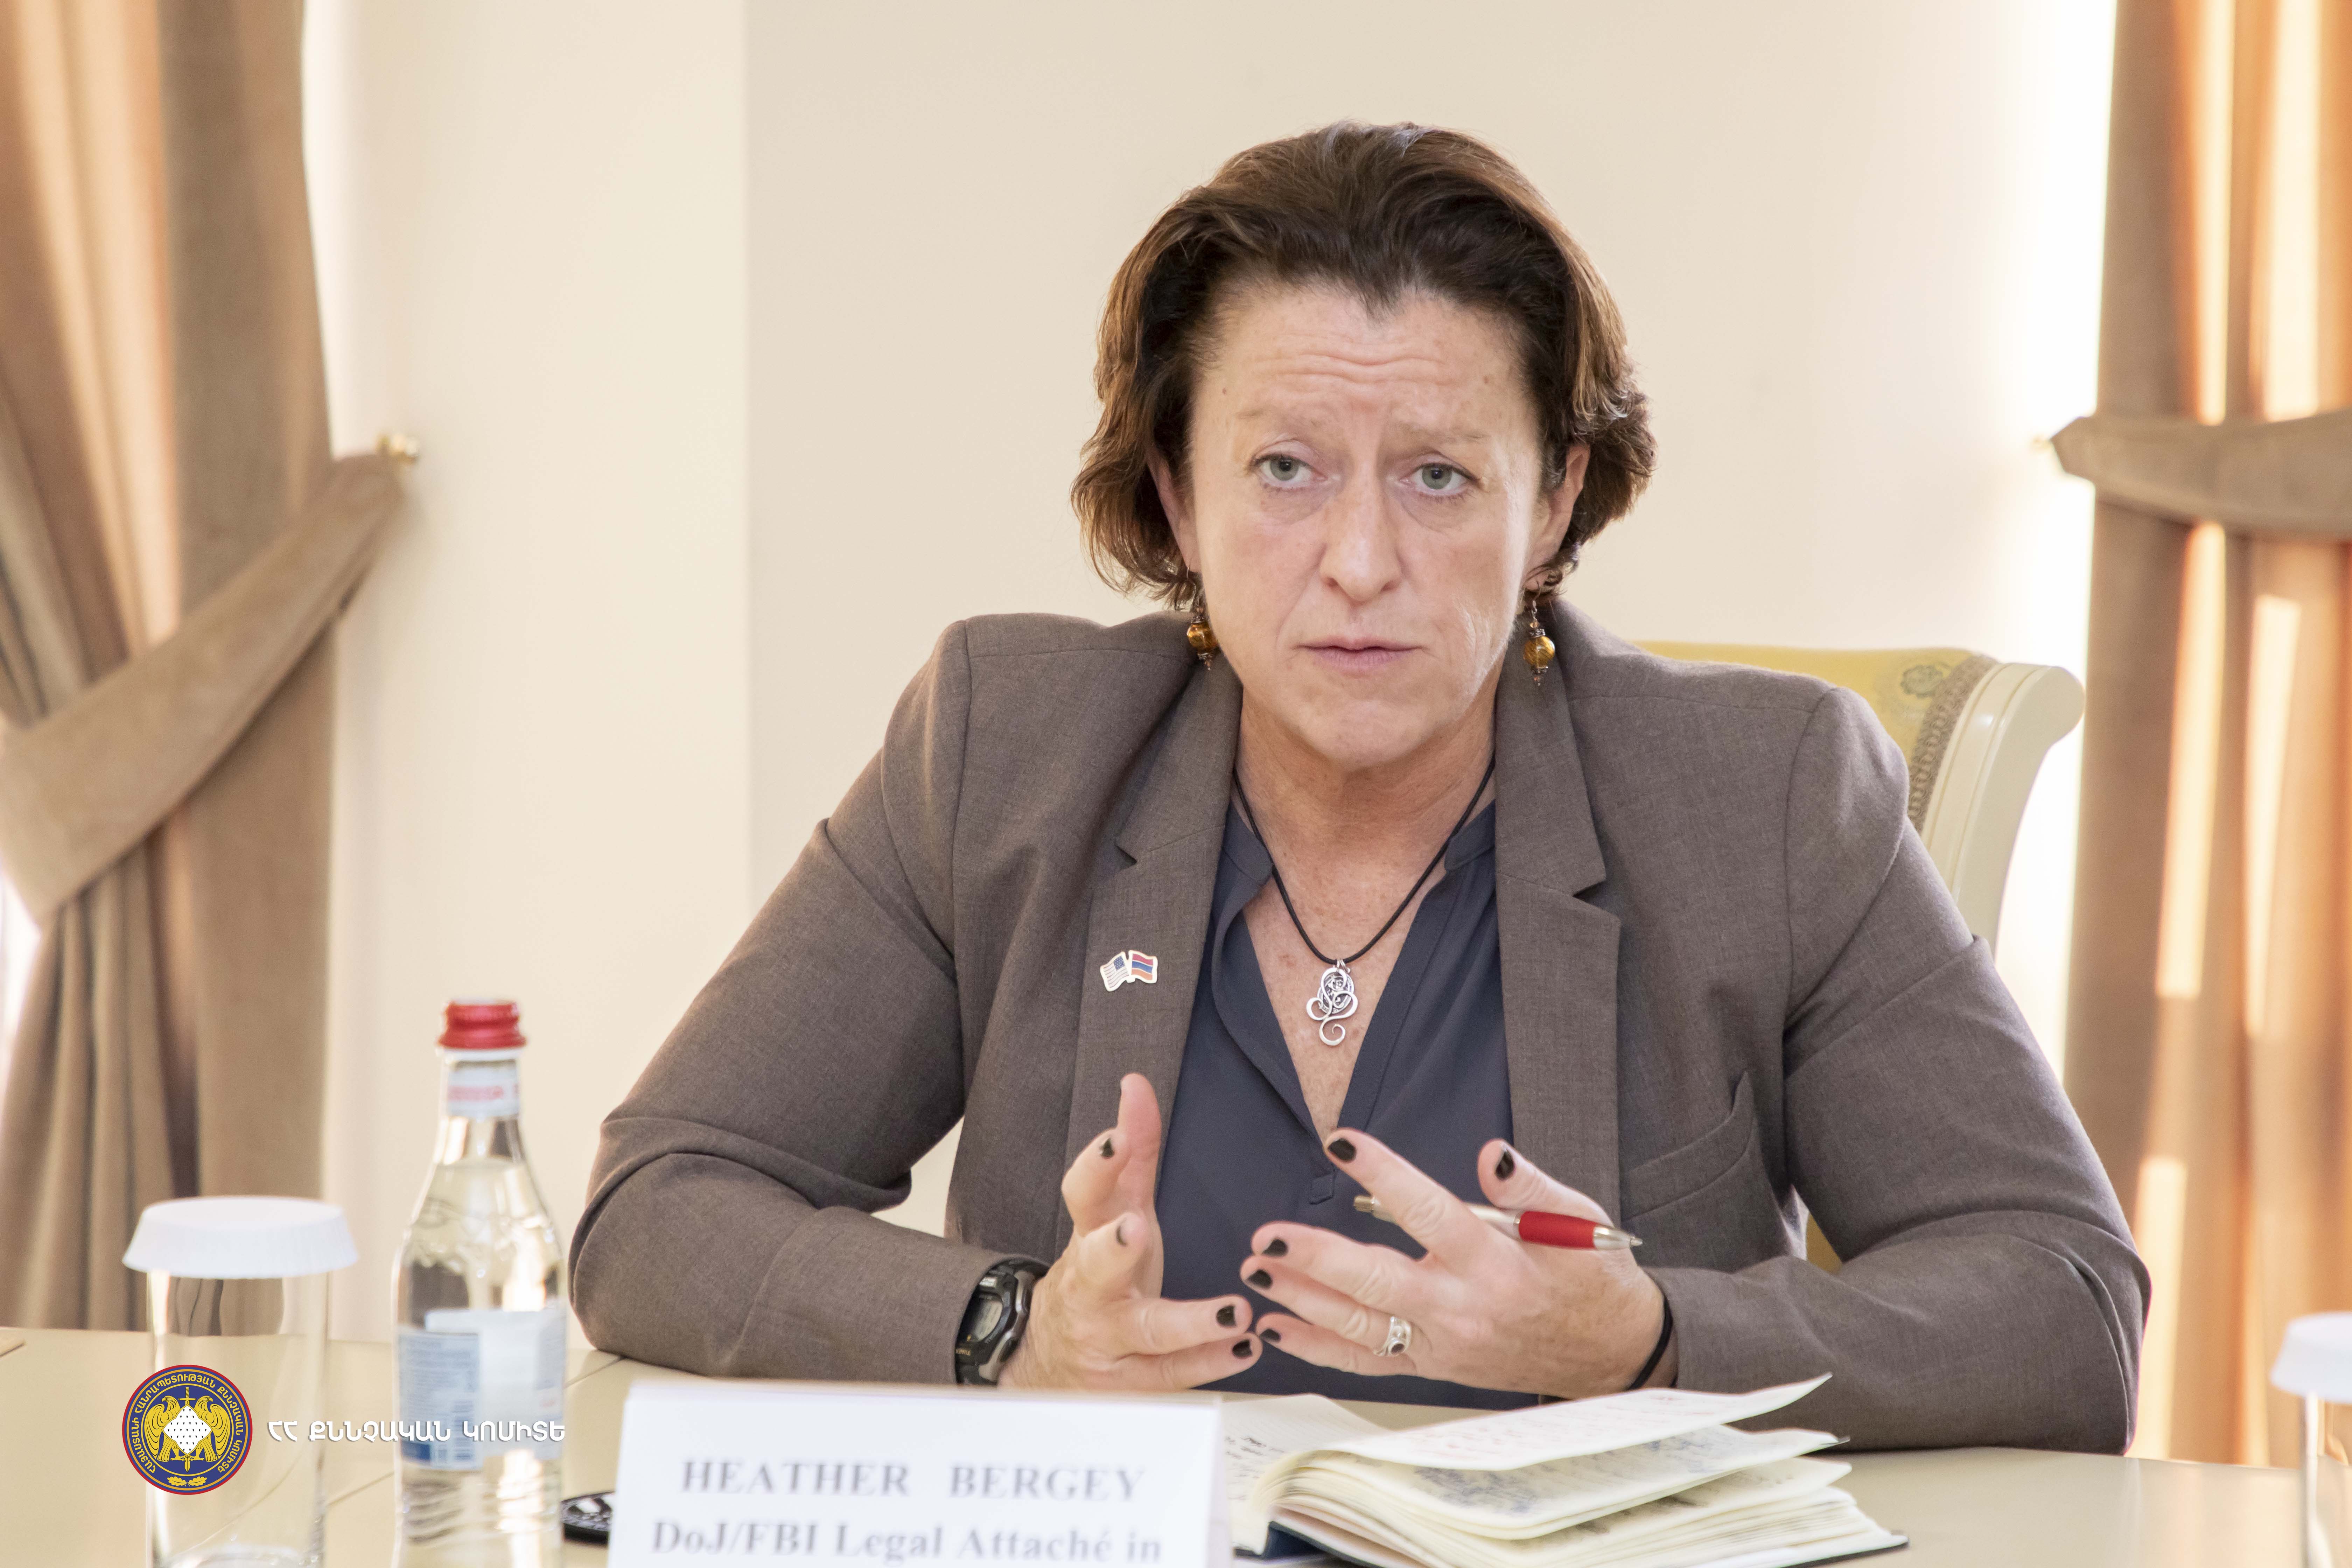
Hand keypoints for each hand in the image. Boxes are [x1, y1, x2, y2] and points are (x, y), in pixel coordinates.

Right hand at [998, 1073, 1260, 1389]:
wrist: (1051, 1362)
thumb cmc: (1098, 1273)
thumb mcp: (1114, 1210)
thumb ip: (1130, 1151)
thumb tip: (1136, 1083)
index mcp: (1088, 1235)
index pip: (1083, 1194)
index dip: (1097, 1165)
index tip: (1119, 1137)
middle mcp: (1091, 1288)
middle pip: (1093, 1268)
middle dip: (1111, 1250)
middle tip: (1134, 1230)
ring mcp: (1107, 1340)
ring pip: (1145, 1333)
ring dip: (1190, 1322)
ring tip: (1236, 1312)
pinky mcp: (1130, 1383)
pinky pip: (1174, 1374)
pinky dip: (1211, 1362)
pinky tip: (1247, 1347)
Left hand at [1241, 1131, 1673, 1397]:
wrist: (1611, 1353)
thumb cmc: (1592, 1279)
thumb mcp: (1580, 1222)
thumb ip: (1529, 1187)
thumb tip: (1491, 1154)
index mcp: (1496, 1262)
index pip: (1430, 1212)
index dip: (1384, 1175)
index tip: (1341, 1141)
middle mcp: (1464, 1308)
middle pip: (1380, 1282)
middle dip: (1318, 1260)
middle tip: (1268, 1238)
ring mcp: (1444, 1344)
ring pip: (1361, 1327)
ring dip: (1303, 1301)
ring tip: (1256, 1273)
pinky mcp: (1435, 1366)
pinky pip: (1367, 1361)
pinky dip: (1318, 1347)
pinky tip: (1276, 1327)